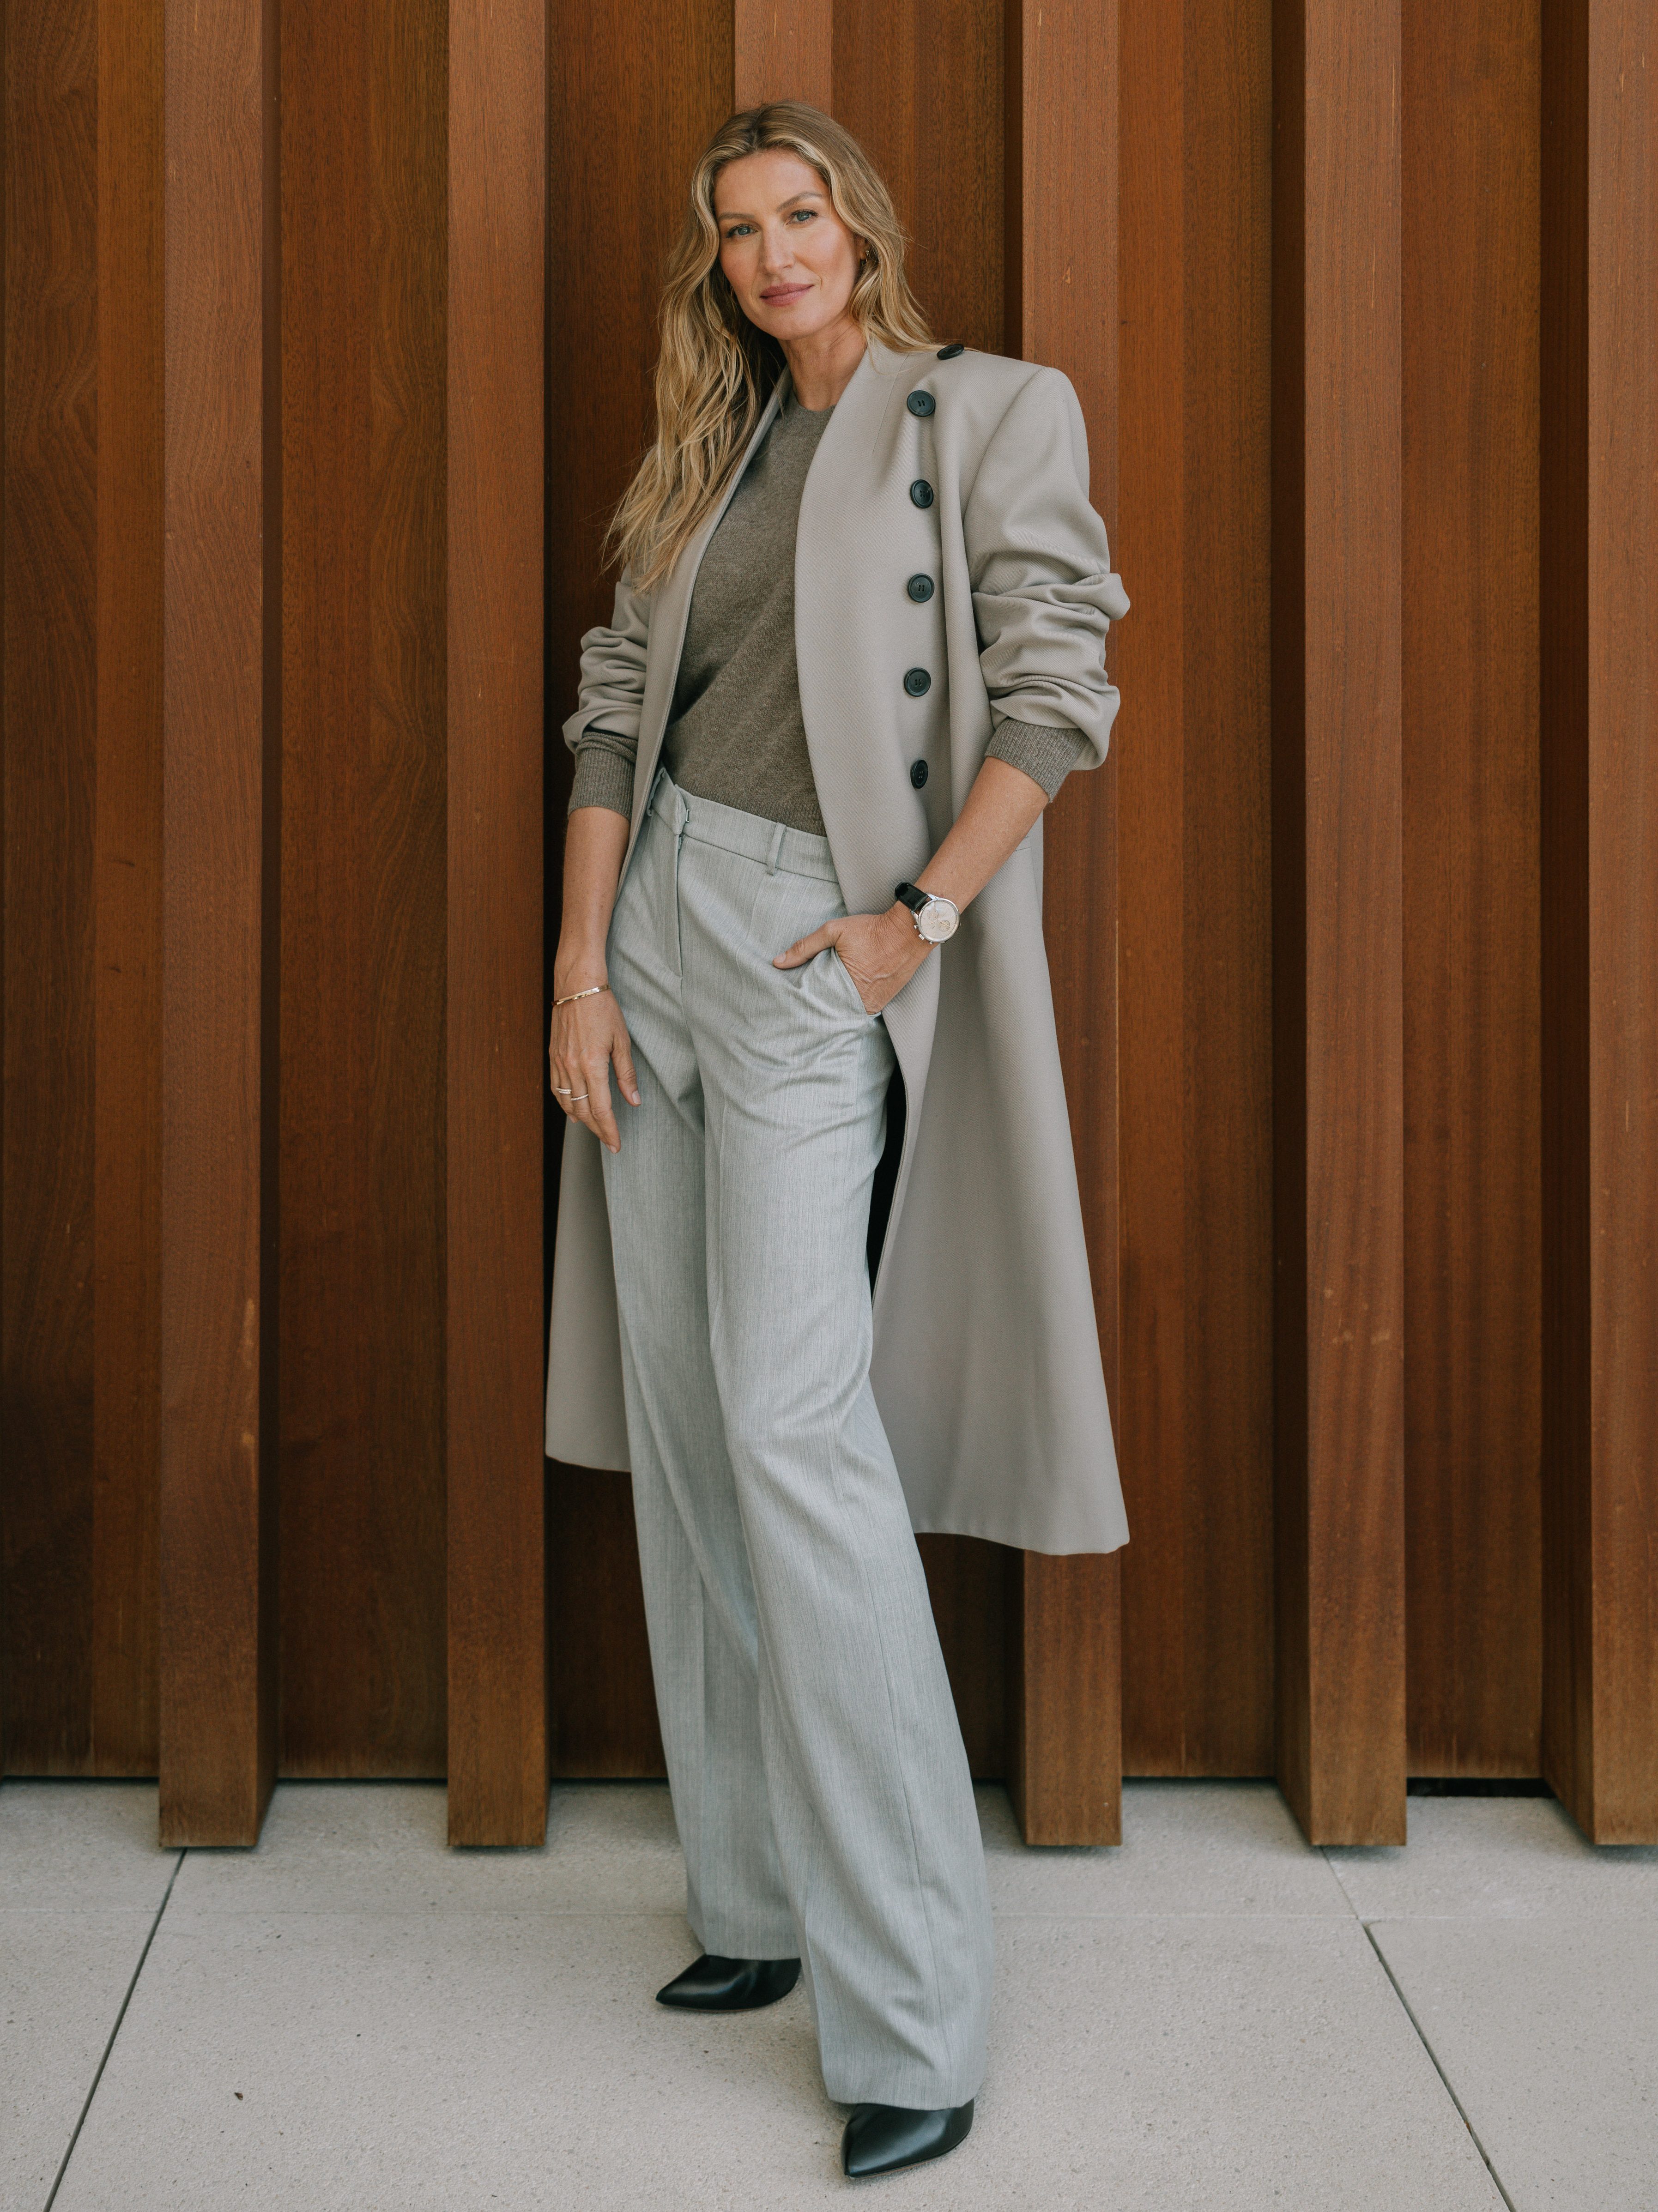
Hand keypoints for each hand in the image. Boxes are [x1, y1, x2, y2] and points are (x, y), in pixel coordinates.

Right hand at [549, 975, 638, 1152]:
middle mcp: (572, 1067)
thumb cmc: (603, 1008)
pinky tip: (573, 1108)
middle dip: (597, 1129)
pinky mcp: (552, 1056)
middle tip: (609, 1140)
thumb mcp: (622, 1040)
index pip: (601, 1109)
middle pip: (582, 1111)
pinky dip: (565, 1103)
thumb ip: (626, 1074)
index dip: (609, 1130)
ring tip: (594, 1128)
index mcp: (592, 1065)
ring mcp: (559, 1062)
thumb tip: (634, 1101)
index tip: (616, 1145)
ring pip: (567, 1103)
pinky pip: (556, 1088)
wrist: (576, 986)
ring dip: (581, 1119)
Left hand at [773, 903, 929, 1014]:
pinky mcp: (883, 1002)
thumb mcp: (833, 931)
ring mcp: (874, 1004)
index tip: (794, 1004)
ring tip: (821, 1005)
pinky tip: (842, 1000)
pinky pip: (862, 1010)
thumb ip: (805, 947)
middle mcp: (860, 1001)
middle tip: (803, 1009)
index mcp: (844, 986)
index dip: (805, 1004)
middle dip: (819, 1009)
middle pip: (831, 1012)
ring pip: (847, 1013)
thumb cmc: (871, 930)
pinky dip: (851, 1006)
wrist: (909, 932)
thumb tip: (778, 962)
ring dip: (835, 1009)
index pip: (817, 1004)